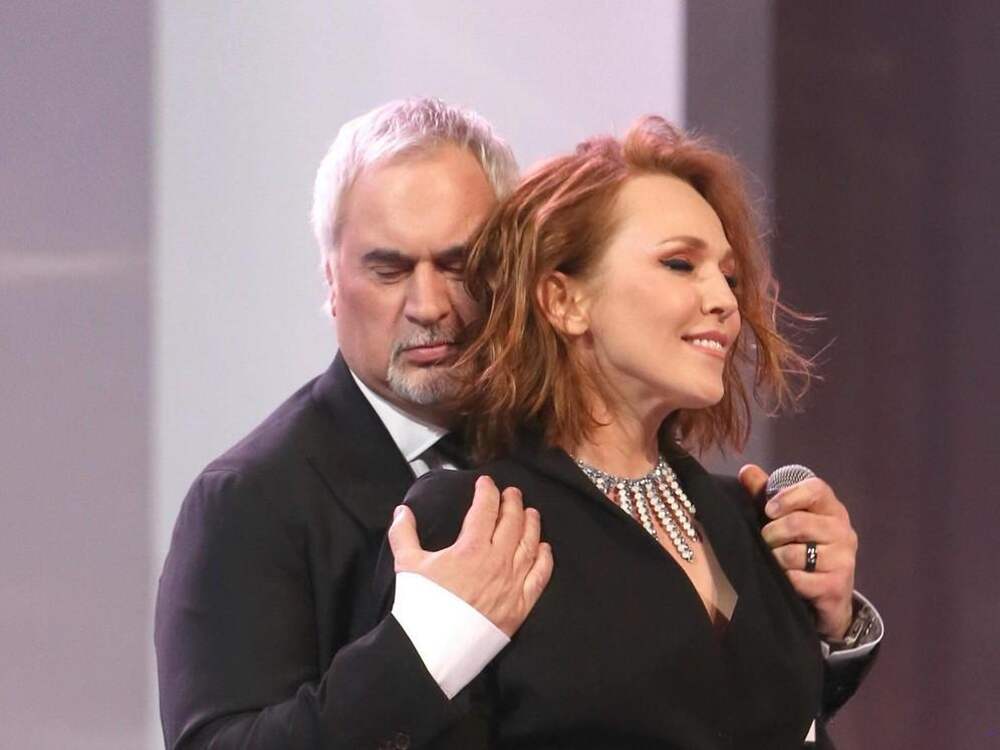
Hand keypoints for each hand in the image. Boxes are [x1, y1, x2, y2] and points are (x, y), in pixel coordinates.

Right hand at [388, 475, 553, 636]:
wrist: (435, 648)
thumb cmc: (421, 606)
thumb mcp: (407, 564)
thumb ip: (404, 533)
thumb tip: (401, 511)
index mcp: (471, 548)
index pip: (485, 509)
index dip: (487, 492)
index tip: (486, 482)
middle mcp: (497, 562)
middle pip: (512, 523)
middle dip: (512, 503)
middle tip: (512, 493)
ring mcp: (512, 583)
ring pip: (530, 545)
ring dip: (532, 525)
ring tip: (531, 512)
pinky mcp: (520, 606)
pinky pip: (539, 576)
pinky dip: (545, 559)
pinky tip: (545, 549)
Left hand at [739, 464, 855, 640]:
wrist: (829, 593)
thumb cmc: (803, 546)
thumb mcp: (784, 518)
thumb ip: (765, 494)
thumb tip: (747, 470)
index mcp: (832, 509)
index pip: (816, 489)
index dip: (788, 497)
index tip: (768, 510)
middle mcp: (843, 531)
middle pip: (798, 523)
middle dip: (772, 533)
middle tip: (767, 541)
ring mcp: (843, 559)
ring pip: (794, 554)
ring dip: (775, 559)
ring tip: (777, 561)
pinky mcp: (837, 586)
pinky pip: (797, 579)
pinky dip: (785, 580)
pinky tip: (788, 580)